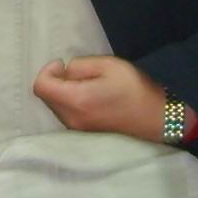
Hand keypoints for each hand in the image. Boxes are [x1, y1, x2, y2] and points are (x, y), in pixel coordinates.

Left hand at [31, 55, 167, 140]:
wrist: (157, 119)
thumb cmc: (135, 89)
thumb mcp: (108, 65)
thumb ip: (80, 65)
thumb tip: (66, 72)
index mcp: (75, 101)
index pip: (40, 86)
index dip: (48, 70)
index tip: (64, 64)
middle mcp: (70, 119)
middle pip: (47, 97)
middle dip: (57, 80)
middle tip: (80, 73)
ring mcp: (77, 129)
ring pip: (56, 106)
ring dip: (64, 92)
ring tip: (89, 84)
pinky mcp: (84, 134)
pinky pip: (67, 114)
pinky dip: (72, 102)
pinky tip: (92, 97)